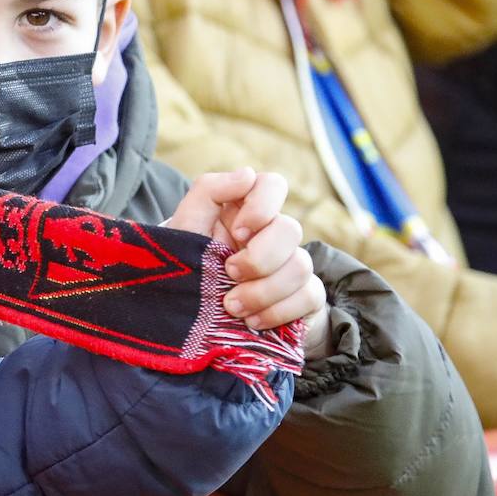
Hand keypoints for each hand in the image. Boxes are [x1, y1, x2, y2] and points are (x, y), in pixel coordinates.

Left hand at [165, 169, 326, 351]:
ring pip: (301, 265)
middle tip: (228, 273)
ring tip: (231, 306)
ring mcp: (292, 264)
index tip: (237, 231)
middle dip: (258, 258)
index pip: (273, 184)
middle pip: (289, 229)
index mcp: (245, 210)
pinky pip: (310, 295)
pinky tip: (252, 321)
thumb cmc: (188, 262)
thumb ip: (209, 190)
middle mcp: (272, 233)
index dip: (262, 205)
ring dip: (263, 291)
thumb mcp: (186, 225)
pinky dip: (278, 311)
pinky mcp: (304, 295)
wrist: (191, 315)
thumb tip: (247, 174)